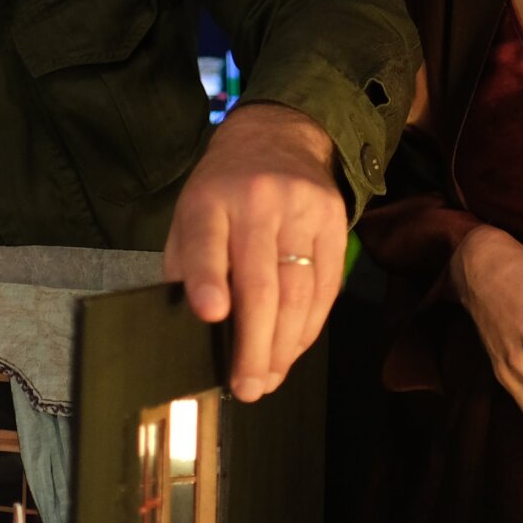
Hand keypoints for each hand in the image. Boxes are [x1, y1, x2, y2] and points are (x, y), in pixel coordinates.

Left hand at [163, 102, 346, 402]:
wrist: (278, 135)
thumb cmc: (221, 192)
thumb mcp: (189, 216)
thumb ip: (187, 267)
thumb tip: (195, 332)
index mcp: (209, 200)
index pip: (207, 243)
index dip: (208, 280)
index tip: (210, 315)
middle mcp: (258, 203)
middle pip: (262, 283)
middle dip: (255, 343)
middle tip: (247, 387)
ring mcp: (302, 211)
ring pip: (299, 292)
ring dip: (284, 346)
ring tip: (268, 379)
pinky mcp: (335, 220)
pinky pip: (326, 287)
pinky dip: (309, 328)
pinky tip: (292, 351)